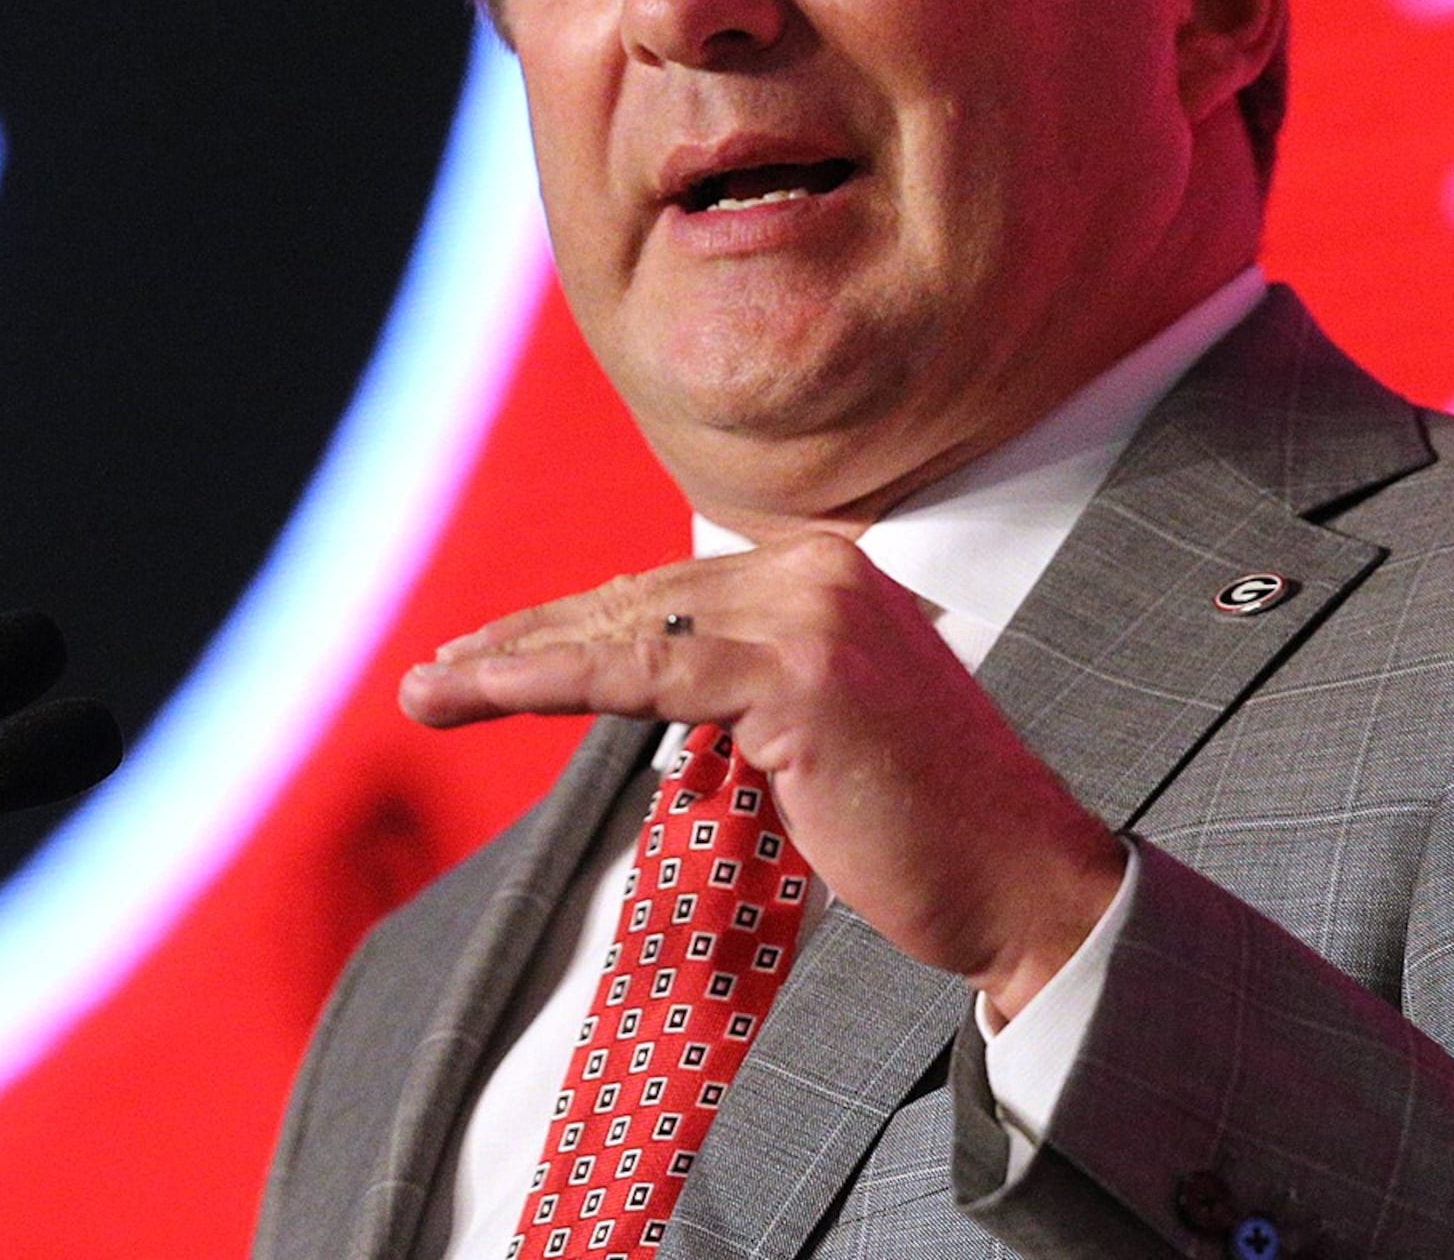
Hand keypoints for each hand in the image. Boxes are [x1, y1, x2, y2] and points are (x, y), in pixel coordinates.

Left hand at [399, 536, 1125, 1018]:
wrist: (1023, 883)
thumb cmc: (921, 827)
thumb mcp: (817, 730)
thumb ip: (740, 691)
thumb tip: (639, 687)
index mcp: (823, 571)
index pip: (663, 598)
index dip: (564, 628)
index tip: (483, 659)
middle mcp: (817, 570)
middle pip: (633, 605)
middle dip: (521, 643)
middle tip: (430, 678)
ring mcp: (811, 614)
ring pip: (625, 634)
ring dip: (511, 663)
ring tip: (431, 690)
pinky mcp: (799, 674)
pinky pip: (645, 675)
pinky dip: (553, 681)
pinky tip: (488, 690)